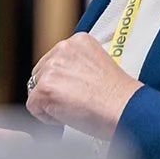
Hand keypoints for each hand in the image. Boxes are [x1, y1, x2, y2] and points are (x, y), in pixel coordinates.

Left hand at [25, 33, 143, 140]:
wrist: (126, 109)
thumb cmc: (120, 97)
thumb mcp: (99, 66)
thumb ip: (78, 65)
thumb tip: (65, 80)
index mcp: (78, 41)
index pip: (55, 60)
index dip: (63, 81)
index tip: (75, 91)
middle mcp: (63, 49)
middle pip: (41, 73)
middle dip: (53, 90)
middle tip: (74, 103)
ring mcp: (52, 68)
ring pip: (36, 90)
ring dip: (50, 103)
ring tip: (75, 109)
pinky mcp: (45, 88)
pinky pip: (33, 106)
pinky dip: (46, 117)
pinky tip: (67, 117)